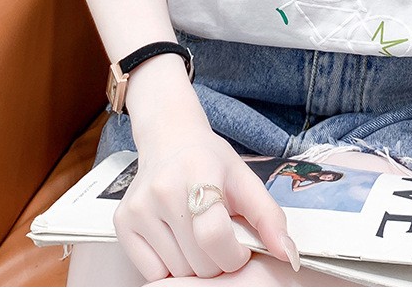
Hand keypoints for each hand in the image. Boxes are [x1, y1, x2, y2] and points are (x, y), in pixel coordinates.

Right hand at [113, 113, 298, 282]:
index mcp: (198, 172)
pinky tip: (177, 241)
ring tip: (198, 235)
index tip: (240, 249)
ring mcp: (139, 207)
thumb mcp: (244, 178)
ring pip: (176, 272)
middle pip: (198, 262)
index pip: (213, 234)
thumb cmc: (210, 160)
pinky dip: (169, 268)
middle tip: (220, 238)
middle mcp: (162, 189)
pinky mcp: (122, 222)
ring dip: (195, 266)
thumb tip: (288, 255)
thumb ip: (269, 217)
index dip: (233, 254)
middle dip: (218, 262)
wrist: (169, 138)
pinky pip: (151, 272)